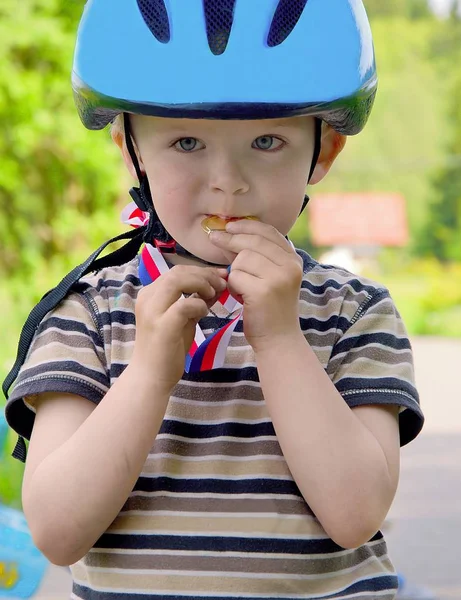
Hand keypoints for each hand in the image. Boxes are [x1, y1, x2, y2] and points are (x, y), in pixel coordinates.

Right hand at [132, 265, 227, 391]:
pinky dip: (198, 305)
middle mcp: (148, 298)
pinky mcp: (162, 326)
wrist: (151, 377)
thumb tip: (215, 286)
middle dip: (204, 274)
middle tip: (222, 283)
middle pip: (177, 271)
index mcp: (151, 294)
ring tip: (214, 294)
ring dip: (200, 284)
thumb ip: (195, 302)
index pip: (177, 271)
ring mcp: (153, 311)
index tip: (220, 276)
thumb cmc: (167, 349)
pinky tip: (204, 313)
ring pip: (176, 281)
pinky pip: (183, 305)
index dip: (201, 270)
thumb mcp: (183, 319)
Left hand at [209, 220, 303, 352]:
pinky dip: (232, 286)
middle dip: (230, 240)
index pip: (269, 232)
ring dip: (235, 273)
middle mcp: (290, 266)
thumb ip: (258, 256)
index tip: (229, 226)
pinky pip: (235, 276)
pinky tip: (240, 297)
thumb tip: (229, 234)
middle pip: (252, 241)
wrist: (278, 340)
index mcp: (293, 259)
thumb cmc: (270, 309)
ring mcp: (278, 278)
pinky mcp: (263, 291)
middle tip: (213, 238)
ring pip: (242, 259)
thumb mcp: (272, 277)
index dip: (246, 226)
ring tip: (242, 288)